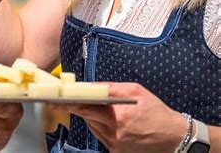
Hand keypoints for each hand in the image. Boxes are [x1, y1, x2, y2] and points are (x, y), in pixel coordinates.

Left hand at [49, 83, 185, 152]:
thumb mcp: (135, 91)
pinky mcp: (117, 152)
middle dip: (83, 106)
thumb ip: (111, 87)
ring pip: (92, 126)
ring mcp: (115, 145)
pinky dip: (101, 126)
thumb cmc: (156, 111)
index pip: (86, 109)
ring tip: (105, 108)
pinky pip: (100, 135)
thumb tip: (91, 85)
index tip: (56, 100)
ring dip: (93, 116)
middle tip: (77, 97)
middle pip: (87, 117)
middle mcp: (115, 133)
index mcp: (118, 116)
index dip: (69, 104)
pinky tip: (110, 120)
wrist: (174, 137)